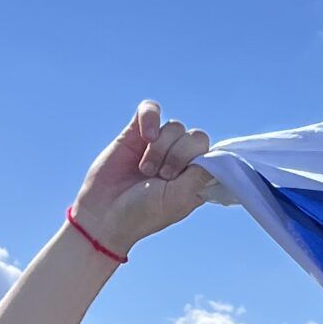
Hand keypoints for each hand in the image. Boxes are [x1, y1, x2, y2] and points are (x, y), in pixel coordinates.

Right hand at [71, 102, 215, 255]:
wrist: (104, 213)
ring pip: (174, 126)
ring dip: (160, 148)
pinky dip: (150, 118)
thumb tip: (218, 156)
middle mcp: (181, 158)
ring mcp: (159, 144)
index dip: (198, 160)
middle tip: (162, 176)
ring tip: (146, 170)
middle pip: (195, 136)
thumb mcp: (178, 199)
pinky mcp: (136, 133)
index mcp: (195, 176)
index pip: (211, 152)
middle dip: (179, 155)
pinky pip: (150, 109)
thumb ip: (200, 175)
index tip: (180, 178)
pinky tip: (146, 136)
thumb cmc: (143, 212)